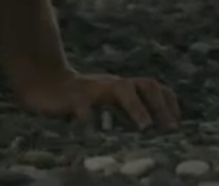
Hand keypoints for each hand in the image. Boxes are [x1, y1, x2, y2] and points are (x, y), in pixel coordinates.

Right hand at [11, 66, 183, 128]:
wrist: (42, 82)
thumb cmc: (77, 99)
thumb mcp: (103, 104)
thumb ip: (121, 114)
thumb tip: (148, 135)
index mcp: (122, 87)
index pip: (153, 88)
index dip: (168, 104)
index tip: (176, 125)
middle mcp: (112, 85)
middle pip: (144, 84)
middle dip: (159, 105)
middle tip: (169, 129)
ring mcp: (94, 89)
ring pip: (121, 88)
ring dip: (136, 107)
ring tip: (144, 127)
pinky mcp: (73, 97)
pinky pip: (84, 106)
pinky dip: (90, 120)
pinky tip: (93, 136)